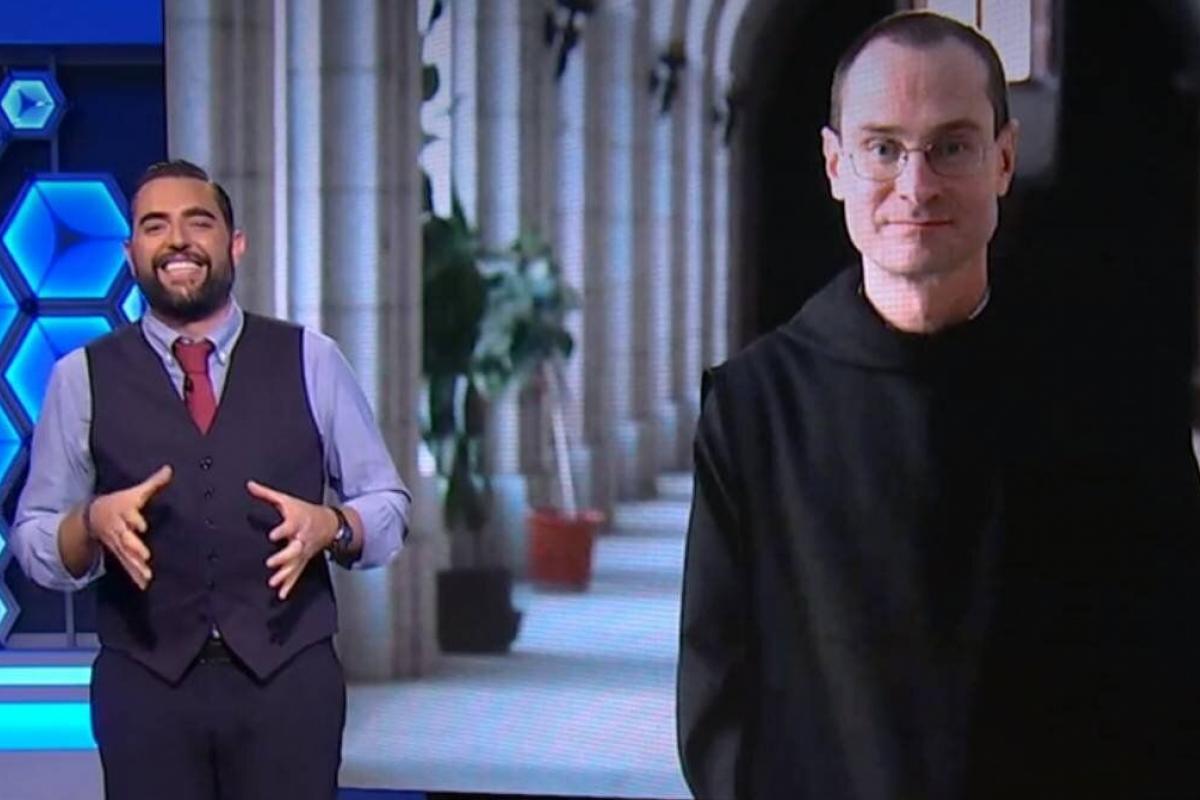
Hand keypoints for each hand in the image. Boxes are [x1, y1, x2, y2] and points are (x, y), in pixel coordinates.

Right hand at [85, 465, 172, 589]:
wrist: (92, 515)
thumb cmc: (120, 503)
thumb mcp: (135, 492)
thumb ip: (153, 483)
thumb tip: (169, 469)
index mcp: (123, 512)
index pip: (128, 515)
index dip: (133, 520)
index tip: (141, 525)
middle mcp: (119, 529)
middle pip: (125, 539)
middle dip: (134, 547)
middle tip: (144, 556)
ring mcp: (117, 543)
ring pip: (125, 555)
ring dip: (135, 566)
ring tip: (147, 576)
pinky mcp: (118, 553)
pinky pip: (126, 565)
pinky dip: (134, 575)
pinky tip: (144, 584)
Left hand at [247, 480, 336, 599]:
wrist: (329, 523)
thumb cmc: (304, 511)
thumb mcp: (286, 499)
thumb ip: (267, 494)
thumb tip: (249, 485)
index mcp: (296, 522)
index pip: (290, 525)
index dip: (282, 530)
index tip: (273, 535)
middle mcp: (301, 538)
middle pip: (295, 549)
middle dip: (284, 557)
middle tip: (271, 563)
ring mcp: (303, 552)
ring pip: (295, 564)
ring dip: (285, 574)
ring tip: (274, 582)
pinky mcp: (303, 561)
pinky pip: (297, 574)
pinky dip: (290, 585)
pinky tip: (281, 594)